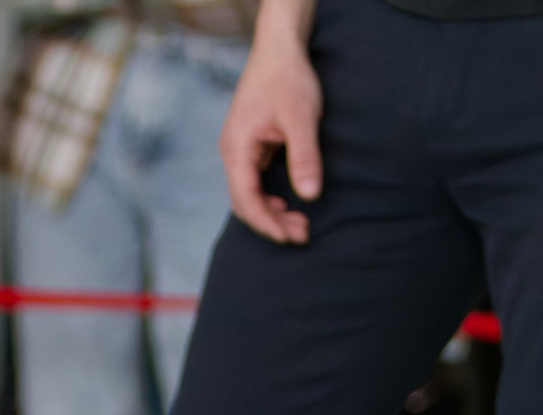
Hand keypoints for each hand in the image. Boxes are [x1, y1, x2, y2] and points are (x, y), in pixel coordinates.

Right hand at [219, 29, 322, 243]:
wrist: (279, 48)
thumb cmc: (288, 78)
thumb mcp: (301, 118)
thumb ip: (304, 157)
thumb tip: (310, 195)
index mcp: (237, 148)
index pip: (245, 199)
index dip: (266, 223)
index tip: (289, 237)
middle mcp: (232, 152)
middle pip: (245, 201)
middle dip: (271, 222)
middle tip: (303, 234)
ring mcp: (240, 149)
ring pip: (249, 193)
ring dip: (272, 211)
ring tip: (299, 223)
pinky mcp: (251, 145)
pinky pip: (255, 180)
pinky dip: (270, 196)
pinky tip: (288, 203)